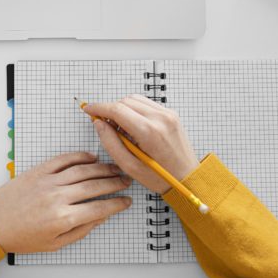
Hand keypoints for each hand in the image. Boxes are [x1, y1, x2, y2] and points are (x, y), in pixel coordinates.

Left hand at [0, 152, 131, 252]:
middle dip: (115, 183)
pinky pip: (63, 159)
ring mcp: (48, 181)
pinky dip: (80, 156)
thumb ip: (81, 230)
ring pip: (83, 170)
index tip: (126, 201)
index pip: (100, 208)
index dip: (117, 204)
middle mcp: (58, 197)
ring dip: (102, 168)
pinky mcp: (38, 171)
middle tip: (126, 181)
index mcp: (63, 218)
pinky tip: (92, 158)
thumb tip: (101, 217)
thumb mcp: (55, 244)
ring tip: (115, 168)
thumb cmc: (22, 237)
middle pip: (95, 186)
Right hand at [84, 95, 198, 193]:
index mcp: (149, 132)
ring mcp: (168, 114)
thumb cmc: (161, 177)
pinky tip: (134, 126)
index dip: (99, 108)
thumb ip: (111, 143)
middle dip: (111, 110)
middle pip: (125, 101)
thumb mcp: (130, 167)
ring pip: (135, 99)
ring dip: (123, 108)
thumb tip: (99, 124)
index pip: (117, 110)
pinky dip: (135, 110)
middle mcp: (160, 118)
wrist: (188, 178)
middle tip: (105, 125)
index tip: (89, 109)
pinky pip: (146, 104)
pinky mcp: (171, 114)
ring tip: (121, 129)